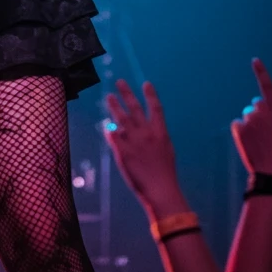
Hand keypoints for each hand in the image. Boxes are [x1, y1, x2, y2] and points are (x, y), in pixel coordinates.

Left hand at [104, 79, 185, 216]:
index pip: (156, 108)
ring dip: (115, 106)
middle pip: (135, 108)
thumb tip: (144, 127)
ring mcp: (134, 142)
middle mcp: (147, 133)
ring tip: (109, 96)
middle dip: (127, 94)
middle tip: (120, 82)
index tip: (146, 83)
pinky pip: (113, 136)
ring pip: (122, 118)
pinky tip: (105, 124)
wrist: (160, 190)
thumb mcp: (165, 150)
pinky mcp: (123, 152)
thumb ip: (155, 136)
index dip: (151, 95)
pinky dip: (109, 129)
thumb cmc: (165, 172)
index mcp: (160, 132)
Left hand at [230, 58, 271, 179]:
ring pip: (247, 115)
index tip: (255, 60)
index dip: (262, 72)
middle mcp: (260, 113)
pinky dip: (242, 130)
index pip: (268, 87)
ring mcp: (248, 121)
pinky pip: (237, 124)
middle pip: (257, 105)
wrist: (271, 173)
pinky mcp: (238, 130)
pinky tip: (250, 142)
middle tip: (270, 132)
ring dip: (252, 123)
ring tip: (261, 141)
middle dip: (261, 113)